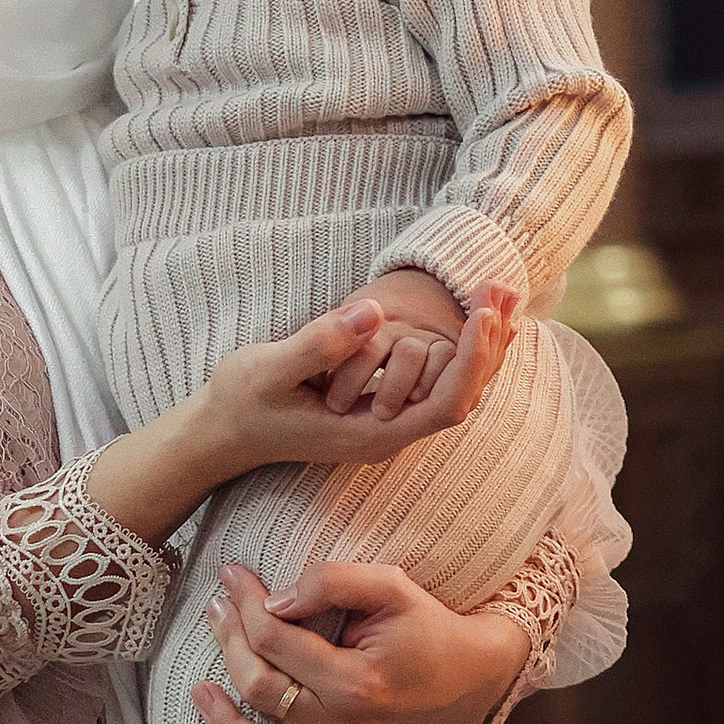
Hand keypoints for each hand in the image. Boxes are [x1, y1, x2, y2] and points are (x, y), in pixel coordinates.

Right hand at [82, 288, 514, 549]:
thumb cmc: (242, 403)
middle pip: (461, 395)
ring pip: (452, 386)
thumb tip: (374, 313)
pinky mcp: (379, 403)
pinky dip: (456, 346)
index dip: (472, 360)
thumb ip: (321, 344)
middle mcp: (389, 432)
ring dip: (480, 342)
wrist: (220, 430)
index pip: (446, 404)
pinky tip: (471, 316)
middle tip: (503, 288)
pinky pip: (432, 377)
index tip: (483, 313)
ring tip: (500, 293)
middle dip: (488, 343)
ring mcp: (386, 419)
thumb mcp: (270, 369)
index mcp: (372, 435)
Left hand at [193, 558, 529, 723]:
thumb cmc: (426, 626)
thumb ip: (333, 581)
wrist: (472, 676)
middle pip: (262, 689)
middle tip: (216, 608)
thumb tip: (275, 601)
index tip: (232, 575)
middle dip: (230, 641)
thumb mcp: (390, 585)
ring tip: (198, 691)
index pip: (276, 638)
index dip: (244, 602)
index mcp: (357, 679)